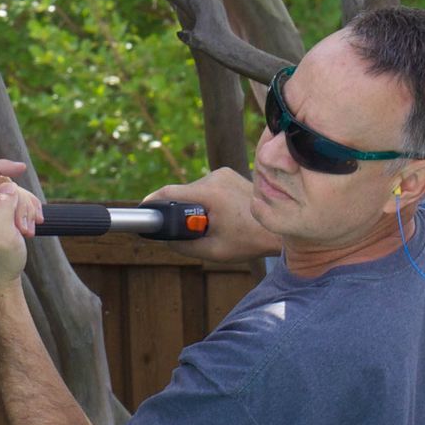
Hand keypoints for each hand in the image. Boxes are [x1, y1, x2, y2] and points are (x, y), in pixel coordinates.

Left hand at [0, 159, 43, 289]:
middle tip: (25, 228)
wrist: (1, 278)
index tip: (22, 167)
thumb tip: (7, 186)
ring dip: (25, 209)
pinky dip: (27, 209)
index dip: (0, 167)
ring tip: (27, 231)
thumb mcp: (3, 239)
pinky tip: (31, 224)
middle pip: (0, 183)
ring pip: (11, 189)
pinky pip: (16, 196)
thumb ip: (3, 211)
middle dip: (19, 203)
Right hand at [143, 169, 279, 261]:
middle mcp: (214, 178)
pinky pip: (206, 187)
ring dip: (194, 206)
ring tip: (213, 224)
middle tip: (189, 230)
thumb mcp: (212, 250)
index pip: (169, 192)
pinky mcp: (228, 173)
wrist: (281, 227)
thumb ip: (183, 245)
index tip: (144, 211)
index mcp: (210, 194)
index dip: (152, 202)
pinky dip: (206, 201)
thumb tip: (164, 238)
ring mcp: (223, 173)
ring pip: (193, 190)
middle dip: (179, 211)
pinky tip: (221, 214)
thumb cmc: (249, 241)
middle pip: (181, 192)